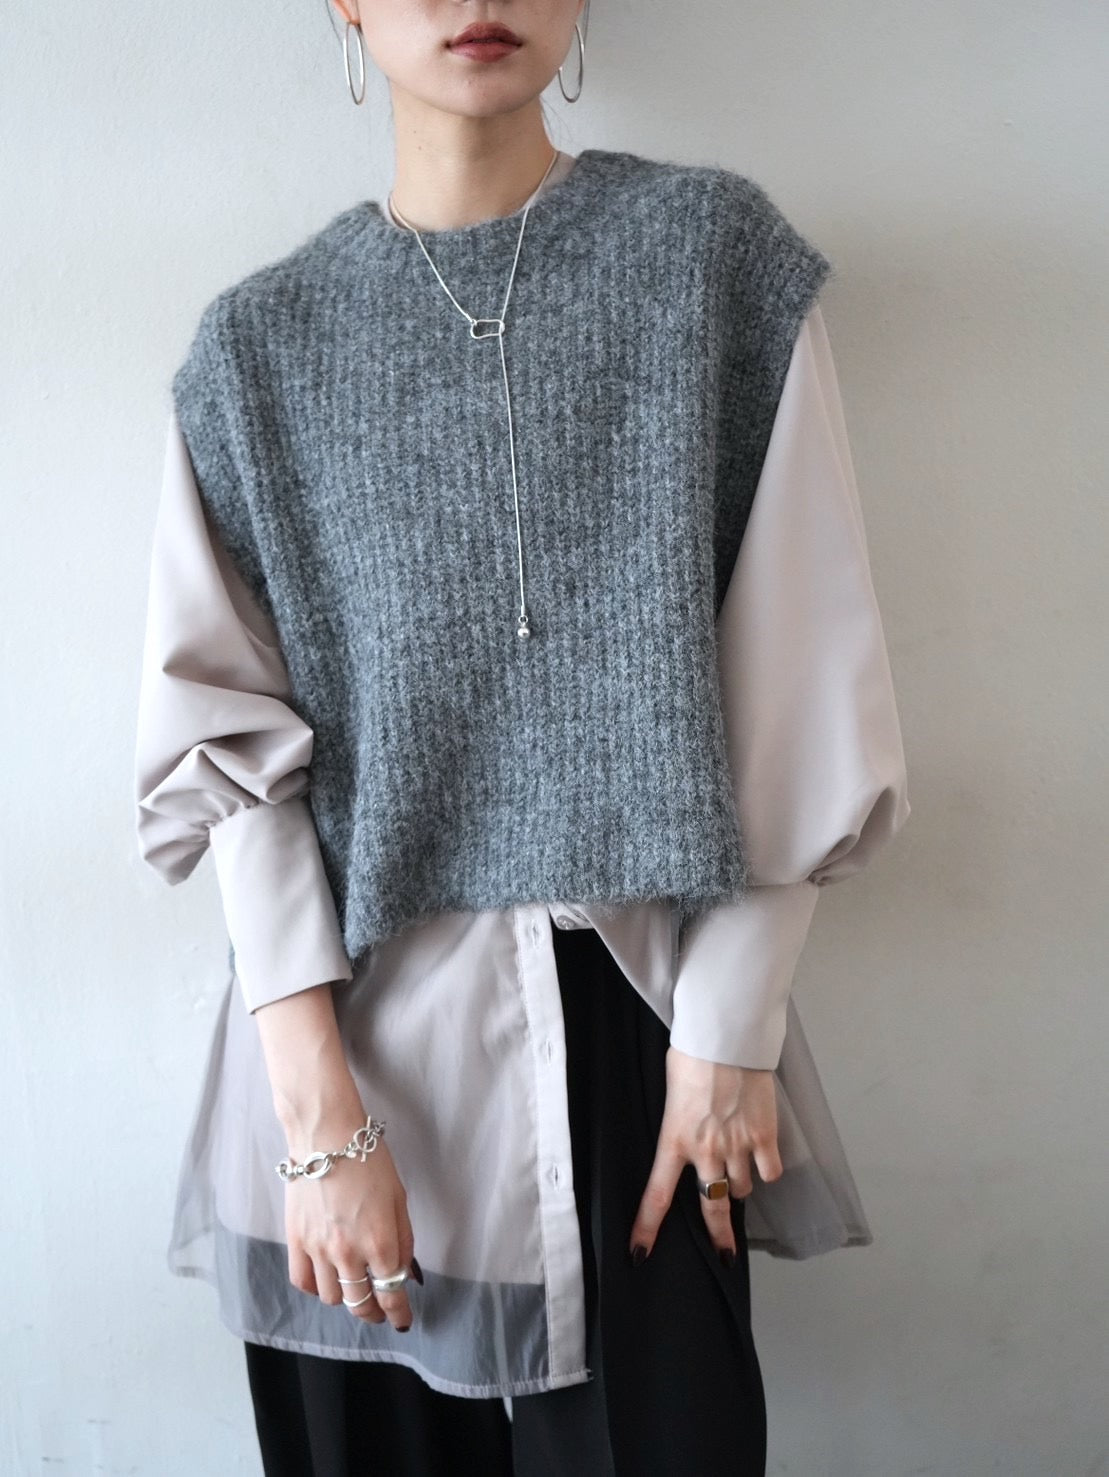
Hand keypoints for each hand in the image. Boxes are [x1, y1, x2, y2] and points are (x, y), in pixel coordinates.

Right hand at [282, 1096, 418, 1332]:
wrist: (326, 1138)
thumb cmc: (369, 1161)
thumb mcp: (399, 1198)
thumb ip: (404, 1239)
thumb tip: (404, 1271)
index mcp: (380, 1242)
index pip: (391, 1294)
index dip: (398, 1314)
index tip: (402, 1322)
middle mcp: (348, 1253)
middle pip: (359, 1304)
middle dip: (373, 1313)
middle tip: (379, 1311)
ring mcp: (318, 1250)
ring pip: (331, 1298)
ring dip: (345, 1298)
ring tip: (352, 1287)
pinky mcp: (295, 1241)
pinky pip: (302, 1282)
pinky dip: (315, 1288)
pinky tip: (325, 1279)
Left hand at [628, 1045, 782, 1263]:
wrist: (728, 1039)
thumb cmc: (693, 1055)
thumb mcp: (672, 1091)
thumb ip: (679, 1122)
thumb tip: (688, 1131)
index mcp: (674, 1140)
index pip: (657, 1194)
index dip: (647, 1228)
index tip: (640, 1253)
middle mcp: (705, 1152)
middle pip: (710, 1207)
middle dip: (718, 1235)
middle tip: (724, 1254)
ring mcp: (736, 1146)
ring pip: (741, 1189)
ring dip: (739, 1183)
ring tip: (738, 1165)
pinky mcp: (764, 1137)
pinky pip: (769, 1172)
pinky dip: (767, 1169)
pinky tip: (763, 1157)